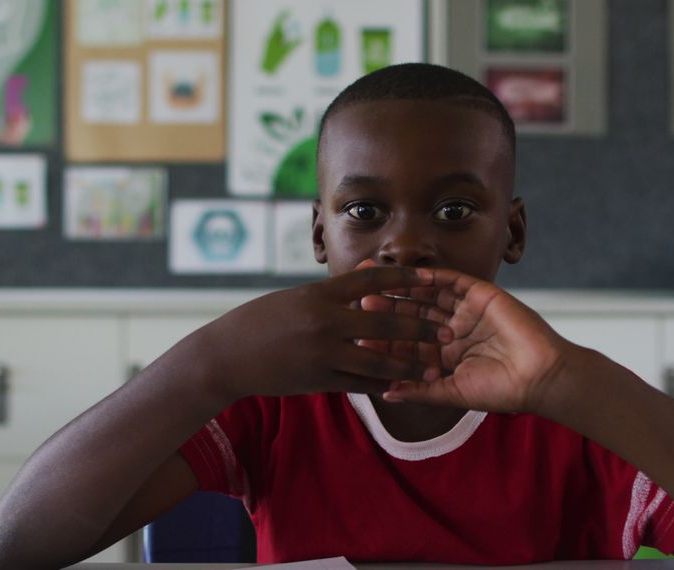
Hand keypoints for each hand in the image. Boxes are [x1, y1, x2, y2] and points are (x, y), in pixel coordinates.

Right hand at [196, 266, 450, 401]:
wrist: (226, 357)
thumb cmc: (261, 321)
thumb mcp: (297, 298)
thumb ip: (335, 291)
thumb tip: (370, 270)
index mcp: (320, 294)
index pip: (373, 280)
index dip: (406, 278)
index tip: (432, 277)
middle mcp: (325, 321)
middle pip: (385, 320)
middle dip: (421, 326)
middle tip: (448, 331)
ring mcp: (323, 352)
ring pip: (378, 358)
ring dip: (410, 364)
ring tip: (434, 367)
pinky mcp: (319, 379)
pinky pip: (360, 383)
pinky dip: (383, 383)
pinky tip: (402, 385)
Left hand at [375, 268, 575, 413]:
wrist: (538, 378)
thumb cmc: (500, 391)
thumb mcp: (452, 393)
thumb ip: (419, 391)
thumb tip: (385, 394)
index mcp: (443, 353)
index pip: (407, 341)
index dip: (384, 336)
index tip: (357, 334)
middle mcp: (451, 329)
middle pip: (412, 312)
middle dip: (387, 306)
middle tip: (359, 300)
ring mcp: (466, 310)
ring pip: (428, 294)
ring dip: (403, 289)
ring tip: (377, 285)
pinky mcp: (482, 294)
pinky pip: (453, 280)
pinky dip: (433, 276)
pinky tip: (412, 275)